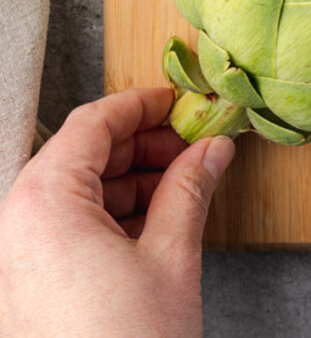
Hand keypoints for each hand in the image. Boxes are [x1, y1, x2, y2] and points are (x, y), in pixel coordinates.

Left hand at [0, 88, 233, 337]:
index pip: (92, 123)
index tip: (175, 102)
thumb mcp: (171, 257)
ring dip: (129, 181)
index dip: (141, 105)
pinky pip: (65, 228)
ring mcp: (16, 259)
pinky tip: (156, 220)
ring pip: (74, 191)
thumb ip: (191, 188)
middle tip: (190, 146)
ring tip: (182, 184)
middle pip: (81, 154)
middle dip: (141, 147)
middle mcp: (16, 224)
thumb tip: (212, 150)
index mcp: (43, 202)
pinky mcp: (26, 288)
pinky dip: (110, 215)